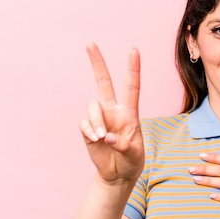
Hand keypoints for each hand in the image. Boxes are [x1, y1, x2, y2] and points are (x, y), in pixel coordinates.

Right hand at [79, 43, 144, 183]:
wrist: (118, 175)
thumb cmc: (131, 162)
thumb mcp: (135, 155)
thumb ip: (124, 145)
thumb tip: (108, 136)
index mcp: (130, 113)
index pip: (132, 87)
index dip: (133, 69)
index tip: (134, 50)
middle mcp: (114, 111)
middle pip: (103, 82)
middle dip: (97, 63)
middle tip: (90, 43)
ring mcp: (100, 119)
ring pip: (92, 107)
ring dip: (96, 121)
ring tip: (102, 137)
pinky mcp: (87, 130)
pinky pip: (84, 123)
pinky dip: (90, 130)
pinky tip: (97, 140)